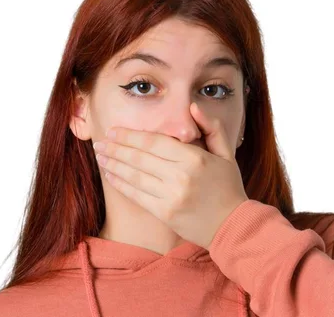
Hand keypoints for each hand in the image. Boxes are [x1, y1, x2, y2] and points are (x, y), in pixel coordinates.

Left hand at [93, 102, 248, 248]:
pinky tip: (110, 175)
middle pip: (140, 158)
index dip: (131, 136)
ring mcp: (171, 196)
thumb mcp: (227, 154)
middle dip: (116, 148)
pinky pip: (137, 195)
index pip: (155, 142)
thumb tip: (193, 107)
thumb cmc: (229, 188)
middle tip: (100, 142)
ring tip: (100, 156)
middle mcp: (181, 176)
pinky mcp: (165, 213)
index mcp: (195, 158)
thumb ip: (211, 127)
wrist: (232, 226)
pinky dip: (121, 184)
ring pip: (134, 176)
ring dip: (114, 164)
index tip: (114, 131)